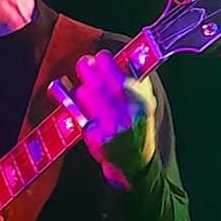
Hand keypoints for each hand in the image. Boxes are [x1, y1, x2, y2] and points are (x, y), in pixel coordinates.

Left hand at [73, 49, 156, 187]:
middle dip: (88, 69)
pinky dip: (76, 105)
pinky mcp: (95, 138)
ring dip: (82, 88)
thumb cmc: (138, 129)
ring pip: (87, 96)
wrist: (135, 164)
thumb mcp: (146, 106)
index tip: (100, 57)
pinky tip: (74, 99)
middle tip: (84, 62)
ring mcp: (110, 128)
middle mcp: (127, 116)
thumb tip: (123, 59)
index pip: (121, 78)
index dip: (107, 64)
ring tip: (85, 88)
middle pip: (100, 84)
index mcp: (142, 105)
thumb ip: (138, 84)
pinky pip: (80, 113)